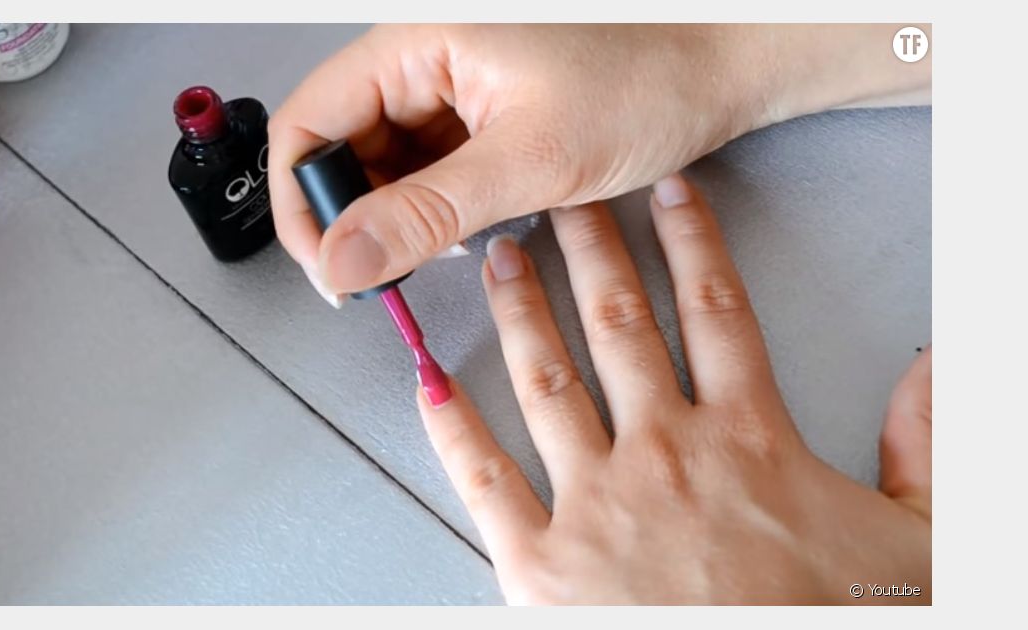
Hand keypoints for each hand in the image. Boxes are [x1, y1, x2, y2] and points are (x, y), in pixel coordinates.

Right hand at [268, 24, 929, 302]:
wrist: (721, 65)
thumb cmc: (648, 80)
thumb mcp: (529, 159)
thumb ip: (425, 212)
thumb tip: (344, 259)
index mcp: (416, 42)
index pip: (307, 124)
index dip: (306, 206)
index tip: (332, 271)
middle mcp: (422, 56)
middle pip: (340, 147)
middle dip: (358, 218)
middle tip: (390, 274)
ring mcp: (449, 82)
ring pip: (383, 163)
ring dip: (402, 216)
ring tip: (448, 242)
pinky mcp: (477, 108)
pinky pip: (427, 163)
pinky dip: (438, 204)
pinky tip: (471, 223)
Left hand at [416, 174, 931, 603]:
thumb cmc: (836, 626)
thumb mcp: (921, 536)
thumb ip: (928, 443)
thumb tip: (936, 365)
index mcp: (749, 441)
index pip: (716, 312)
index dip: (691, 243)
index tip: (668, 196)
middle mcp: (665, 455)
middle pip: (620, 327)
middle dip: (589, 252)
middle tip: (562, 199)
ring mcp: (596, 506)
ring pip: (549, 382)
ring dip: (520, 312)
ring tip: (500, 257)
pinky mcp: (541, 566)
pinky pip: (485, 481)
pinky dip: (452, 427)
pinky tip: (430, 381)